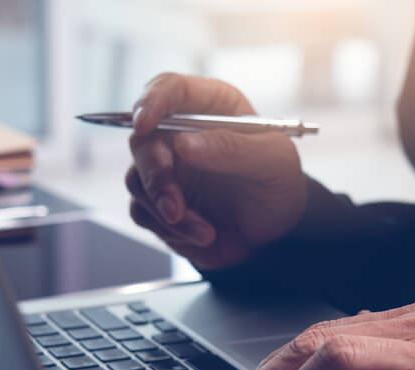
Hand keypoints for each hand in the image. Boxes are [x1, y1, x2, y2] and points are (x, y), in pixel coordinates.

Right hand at [125, 73, 307, 270]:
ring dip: (166, 211)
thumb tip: (183, 143)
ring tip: (207, 232)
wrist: (276, 231)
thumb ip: (233, 148)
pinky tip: (204, 236)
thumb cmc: (278, 184)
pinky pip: (143, 212)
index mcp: (210, 106)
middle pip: (141, 139)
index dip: (152, 101)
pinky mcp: (158, 201)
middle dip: (154, 174)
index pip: (170, 89)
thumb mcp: (273, 162)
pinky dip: (169, 229)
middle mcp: (179, 132)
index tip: (145, 124)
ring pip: (137, 180)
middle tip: (175, 206)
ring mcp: (166, 168)